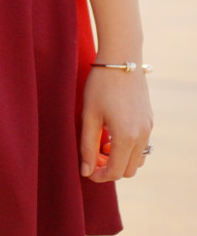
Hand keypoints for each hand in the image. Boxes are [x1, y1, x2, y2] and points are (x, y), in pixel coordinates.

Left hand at [80, 62, 153, 181]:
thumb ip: (87, 146)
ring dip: (120, 159)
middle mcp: (142, 135)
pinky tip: (111, 132)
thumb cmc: (100, 85)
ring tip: (102, 144)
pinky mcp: (149, 120)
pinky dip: (128, 148)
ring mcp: (148, 128)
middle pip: (129, 170)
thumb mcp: (89, 116)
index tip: (86, 170)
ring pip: (138, 159)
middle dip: (110, 169)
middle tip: (92, 156)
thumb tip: (86, 171)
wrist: (122, 59)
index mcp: (126, 136)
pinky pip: (142, 145)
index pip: (115, 172)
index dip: (99, 176)